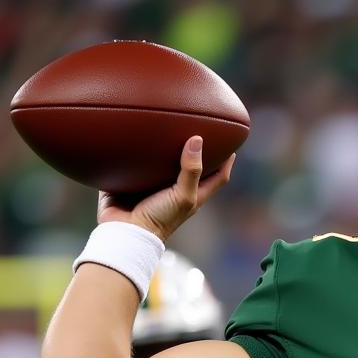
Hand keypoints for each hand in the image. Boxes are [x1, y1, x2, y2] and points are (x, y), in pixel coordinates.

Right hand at [98, 135, 233, 243]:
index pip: (218, 177)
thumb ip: (191, 170)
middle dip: (199, 152)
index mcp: (194, 195)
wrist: (125, 230)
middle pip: (193, 168)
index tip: (232, 145)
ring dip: (168, 149)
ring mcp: (155, 186)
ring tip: (171, 127)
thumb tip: (197, 140)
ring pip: (165, 164)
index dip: (226, 162)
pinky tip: (140, 136)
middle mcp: (177, 189)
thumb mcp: (182, 196)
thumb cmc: (159, 218)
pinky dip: (142, 152)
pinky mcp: (134, 182)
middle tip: (202, 129)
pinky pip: (140, 164)